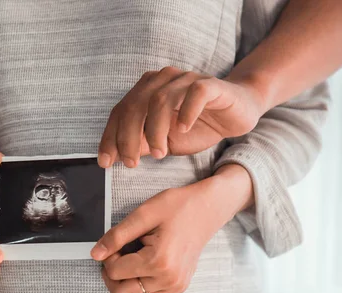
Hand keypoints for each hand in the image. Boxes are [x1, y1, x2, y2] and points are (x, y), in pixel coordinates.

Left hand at [91, 164, 252, 292]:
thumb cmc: (177, 208)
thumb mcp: (143, 214)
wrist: (206, 211)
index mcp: (158, 261)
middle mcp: (168, 280)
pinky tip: (143, 273)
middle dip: (112, 276)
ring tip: (131, 266)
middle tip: (119, 257)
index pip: (114, 272)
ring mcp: (175, 287)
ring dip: (126, 288)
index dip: (108, 258)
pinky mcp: (179, 289)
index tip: (116, 245)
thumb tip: (96, 254)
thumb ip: (116, 236)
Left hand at [97, 67, 266, 167]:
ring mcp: (186, 80)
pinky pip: (196, 93)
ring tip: (159, 153)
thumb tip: (116, 158)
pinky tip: (183, 129)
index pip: (120, 112)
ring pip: (161, 99)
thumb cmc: (197, 126)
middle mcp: (163, 80)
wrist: (236, 113)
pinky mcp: (211, 85)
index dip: (110, 137)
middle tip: (131, 163)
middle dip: (128, 137)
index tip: (105, 162)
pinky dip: (186, 112)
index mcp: (147, 91)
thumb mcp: (165, 141)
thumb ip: (142, 145)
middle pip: (135, 105)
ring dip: (155, 130)